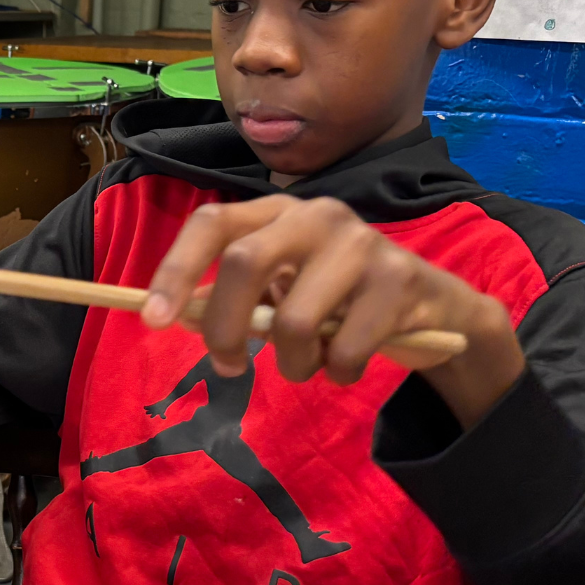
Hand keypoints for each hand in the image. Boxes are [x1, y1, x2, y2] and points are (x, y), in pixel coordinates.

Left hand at [139, 195, 525, 428]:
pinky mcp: (398, 278)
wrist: (431, 303)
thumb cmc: (337, 298)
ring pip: (294, 322)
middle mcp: (314, 214)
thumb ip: (236, 298)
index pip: (211, 223)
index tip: (154, 321)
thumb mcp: (282, 290)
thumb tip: (177, 318)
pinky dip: (338, 373)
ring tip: (308, 366)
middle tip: (226, 367)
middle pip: (244, 264)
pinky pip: (345, 350)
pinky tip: (348, 363)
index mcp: (275, 211)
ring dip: (292, 366)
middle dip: (224, 328)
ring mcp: (359, 241)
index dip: (176, 269)